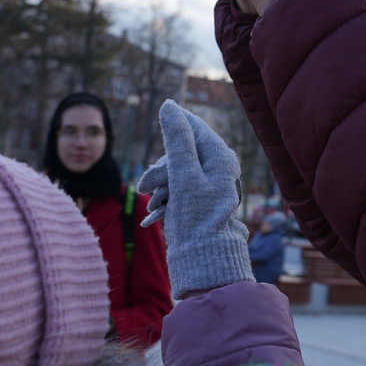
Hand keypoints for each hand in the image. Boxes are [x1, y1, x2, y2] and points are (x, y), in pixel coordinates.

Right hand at [138, 100, 250, 294]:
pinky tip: (153, 215)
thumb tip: (169, 107)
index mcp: (220, 157)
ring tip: (151, 207)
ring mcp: (208, 185)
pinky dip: (164, 199)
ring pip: (175, 172)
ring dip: (159, 186)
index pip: (195, 127)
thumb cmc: (196, 217)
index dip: (175, 122)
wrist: (202, 259)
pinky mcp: (198, 201)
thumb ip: (176, 140)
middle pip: (181, 153)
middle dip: (160, 169)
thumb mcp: (183, 174)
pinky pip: (176, 190)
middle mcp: (218, 168)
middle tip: (145, 188)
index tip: (161, 115)